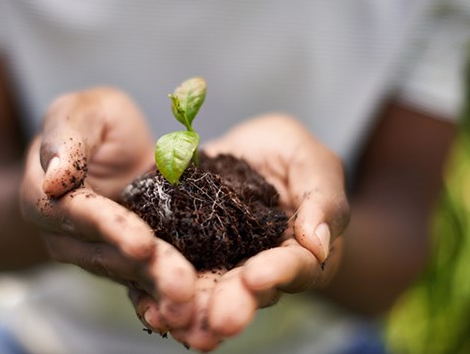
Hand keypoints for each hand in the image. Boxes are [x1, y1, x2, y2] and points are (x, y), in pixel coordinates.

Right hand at [20, 87, 196, 327]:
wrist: (107, 148)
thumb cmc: (92, 123)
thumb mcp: (81, 113)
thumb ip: (66, 137)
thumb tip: (53, 179)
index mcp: (44, 196)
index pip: (78, 214)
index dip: (111, 228)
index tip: (142, 243)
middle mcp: (63, 233)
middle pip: (105, 254)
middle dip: (145, 270)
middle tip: (181, 287)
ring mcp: (90, 252)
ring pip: (125, 273)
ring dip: (158, 288)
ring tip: (191, 304)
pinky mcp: (119, 260)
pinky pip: (138, 280)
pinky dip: (160, 295)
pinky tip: (186, 311)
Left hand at [132, 113, 348, 350]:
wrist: (246, 149)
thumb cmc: (289, 154)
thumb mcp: (312, 162)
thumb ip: (322, 200)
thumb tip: (318, 245)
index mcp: (301, 252)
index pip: (295, 267)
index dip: (277, 273)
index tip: (256, 277)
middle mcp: (261, 267)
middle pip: (249, 291)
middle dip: (232, 305)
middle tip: (218, 321)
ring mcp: (223, 263)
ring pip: (209, 292)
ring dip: (194, 310)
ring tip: (175, 320)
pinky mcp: (189, 253)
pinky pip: (175, 274)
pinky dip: (161, 290)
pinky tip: (149, 306)